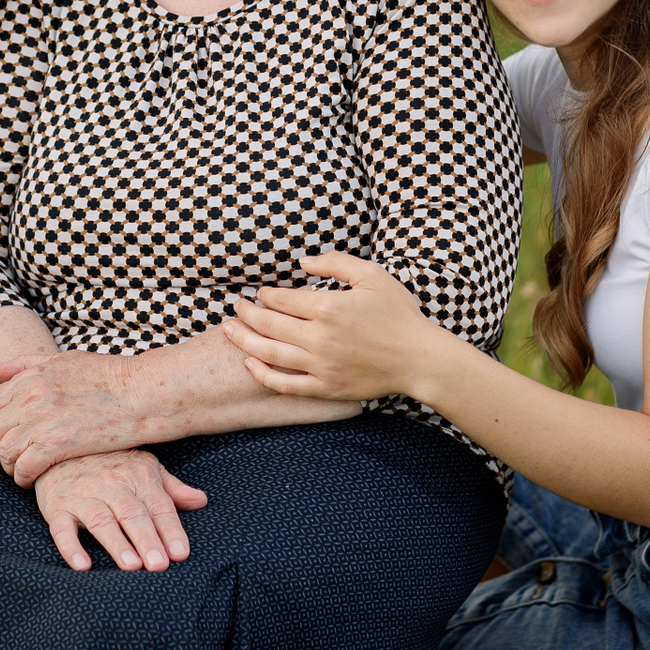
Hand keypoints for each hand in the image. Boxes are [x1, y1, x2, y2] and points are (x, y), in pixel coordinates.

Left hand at [0, 350, 145, 485]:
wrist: (141, 392)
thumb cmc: (108, 376)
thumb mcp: (63, 361)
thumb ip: (25, 365)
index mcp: (31, 377)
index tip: (3, 438)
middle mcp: (31, 397)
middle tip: (11, 459)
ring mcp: (43, 420)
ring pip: (4, 452)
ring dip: (9, 466)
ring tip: (22, 470)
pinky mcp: (58, 444)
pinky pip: (24, 468)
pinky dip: (23, 478)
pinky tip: (33, 480)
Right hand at [34, 449, 207, 571]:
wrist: (60, 447)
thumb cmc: (109, 461)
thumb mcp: (143, 466)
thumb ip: (171, 487)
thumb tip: (201, 501)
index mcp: (138, 475)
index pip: (158, 506)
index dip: (170, 529)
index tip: (181, 553)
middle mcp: (111, 485)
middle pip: (132, 514)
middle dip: (147, 539)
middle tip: (159, 565)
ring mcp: (83, 496)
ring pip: (102, 521)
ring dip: (116, 543)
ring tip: (131, 566)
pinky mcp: (57, 507)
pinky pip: (62, 528)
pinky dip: (70, 547)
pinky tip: (82, 566)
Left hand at [223, 252, 454, 401]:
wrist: (419, 359)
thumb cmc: (399, 314)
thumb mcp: (373, 276)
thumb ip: (337, 263)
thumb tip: (304, 262)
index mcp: (328, 308)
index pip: (281, 299)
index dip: (265, 294)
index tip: (261, 292)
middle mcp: (319, 338)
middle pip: (268, 325)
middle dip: (247, 313)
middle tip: (237, 306)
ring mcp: (320, 366)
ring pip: (269, 354)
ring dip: (244, 341)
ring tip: (229, 330)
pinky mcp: (325, 387)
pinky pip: (285, 384)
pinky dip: (263, 375)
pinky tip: (250, 364)